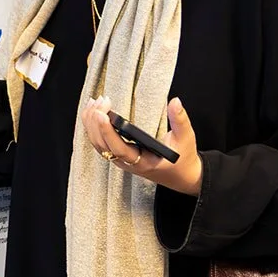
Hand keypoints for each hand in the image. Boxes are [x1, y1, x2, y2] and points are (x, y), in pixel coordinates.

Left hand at [81, 97, 202, 196]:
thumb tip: (175, 101)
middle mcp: (127, 163)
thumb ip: (180, 120)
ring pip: (97, 143)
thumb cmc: (182, 159)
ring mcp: (120, 159)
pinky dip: (93, 126)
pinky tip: (93, 110)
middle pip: (102, 145)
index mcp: (142, 162)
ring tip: (94, 101)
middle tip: (101, 100)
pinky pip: (100, 141)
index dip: (107, 132)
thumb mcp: (186, 138)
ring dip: (92, 123)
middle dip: (97, 122)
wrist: (180, 175)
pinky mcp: (118, 154)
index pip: (118, 149)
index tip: (102, 114)